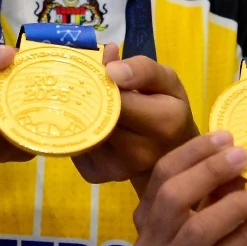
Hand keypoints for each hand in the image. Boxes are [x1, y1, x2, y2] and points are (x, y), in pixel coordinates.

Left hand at [73, 44, 197, 190]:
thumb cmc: (169, 110)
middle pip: (97, 116)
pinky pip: (76, 147)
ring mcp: (118, 169)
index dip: (102, 81)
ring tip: (86, 101)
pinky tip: (88, 123)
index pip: (118, 99)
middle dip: (88, 97)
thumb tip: (111, 69)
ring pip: (84, 130)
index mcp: (163, 123)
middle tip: (83, 81)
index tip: (98, 71)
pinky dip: (77, 131)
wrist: (170, 153)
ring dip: (80, 113)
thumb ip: (143, 69)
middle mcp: (141, 153)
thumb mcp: (167, 81)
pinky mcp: (98, 176)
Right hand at [133, 133, 246, 245]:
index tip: (226, 136)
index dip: (194, 153)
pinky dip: (244, 234)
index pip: (162, 175)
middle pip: (172, 197)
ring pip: (196, 229)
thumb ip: (217, 191)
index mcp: (146, 218)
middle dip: (209, 171)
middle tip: (243, 155)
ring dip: (232, 205)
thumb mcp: (213, 220)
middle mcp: (147, 244)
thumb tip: (235, 152)